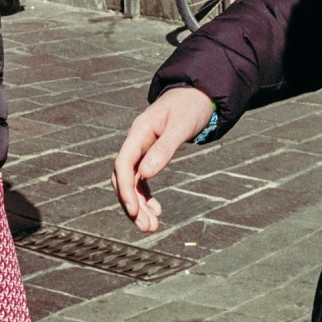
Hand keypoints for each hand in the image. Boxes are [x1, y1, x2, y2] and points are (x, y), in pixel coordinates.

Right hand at [112, 86, 215, 232]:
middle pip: (125, 177)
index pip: (124, 164)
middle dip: (132, 204)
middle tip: (146, 227)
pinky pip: (143, 179)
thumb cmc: (190, 107)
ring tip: (151, 227)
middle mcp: (136, 142)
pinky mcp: (151, 155)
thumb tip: (147, 174)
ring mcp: (142, 149)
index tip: (134, 211)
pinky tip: (156, 210)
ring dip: (139, 205)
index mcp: (139, 132)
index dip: (126, 189)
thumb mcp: (181, 126)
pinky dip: (147, 196)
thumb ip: (164, 148)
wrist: (198, 93)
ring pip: (133, 182)